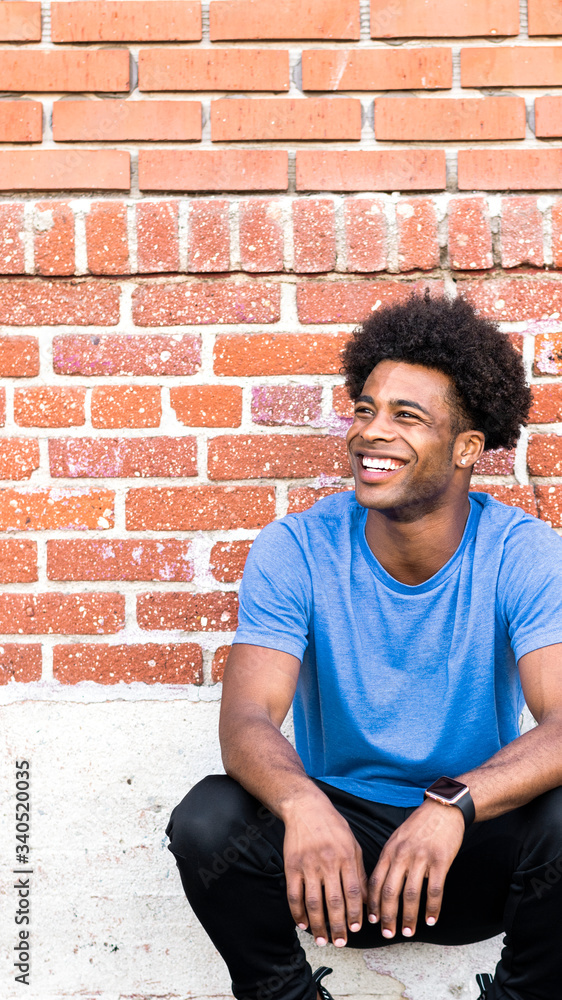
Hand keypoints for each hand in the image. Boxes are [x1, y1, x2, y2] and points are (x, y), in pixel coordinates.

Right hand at [282, 792, 367, 946]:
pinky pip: (294, 894)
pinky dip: (298, 913)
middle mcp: (328, 862)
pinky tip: (303, 924)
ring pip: (313, 902)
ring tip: (322, 940)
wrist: (305, 808)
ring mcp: (308, 865)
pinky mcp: (291, 866)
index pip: (353, 892)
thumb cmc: (333, 827)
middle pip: (334, 902)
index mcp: (346, 857)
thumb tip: (366, 902)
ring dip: (318, 925)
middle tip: (340, 943)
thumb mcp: (353, 845)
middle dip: (338, 926)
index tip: (356, 930)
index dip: (355, 914)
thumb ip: (359, 873)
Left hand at [368, 799, 464, 938]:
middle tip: (388, 934)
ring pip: (411, 894)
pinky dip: (432, 908)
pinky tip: (431, 920)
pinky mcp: (440, 860)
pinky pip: (434, 889)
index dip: (373, 904)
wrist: (442, 809)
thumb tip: (379, 885)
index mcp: (389, 851)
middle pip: (390, 891)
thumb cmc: (418, 826)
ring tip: (408, 932)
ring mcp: (421, 858)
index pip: (376, 882)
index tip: (372, 921)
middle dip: (388, 916)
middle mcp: (402, 855)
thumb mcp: (396, 839)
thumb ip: (388, 860)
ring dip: (409, 916)